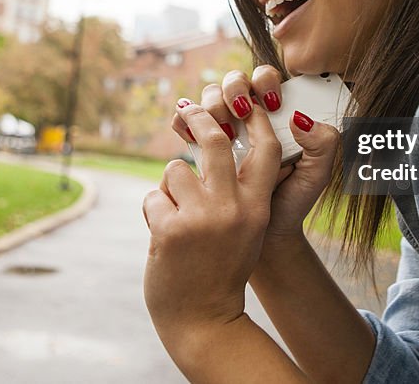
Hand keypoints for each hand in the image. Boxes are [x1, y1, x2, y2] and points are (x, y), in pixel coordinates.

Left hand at [143, 97, 281, 339]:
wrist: (203, 319)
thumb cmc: (223, 267)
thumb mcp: (246, 228)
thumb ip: (239, 192)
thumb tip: (215, 141)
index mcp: (257, 208)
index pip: (265, 149)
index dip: (256, 118)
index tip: (246, 99)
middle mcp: (233, 209)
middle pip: (215, 140)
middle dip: (198, 119)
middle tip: (187, 110)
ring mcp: (200, 219)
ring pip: (176, 169)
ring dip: (169, 187)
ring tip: (176, 216)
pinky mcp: (170, 230)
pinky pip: (153, 197)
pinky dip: (153, 211)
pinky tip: (163, 235)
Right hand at [170, 67, 340, 242]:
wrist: (262, 237)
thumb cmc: (291, 202)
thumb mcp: (316, 176)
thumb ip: (323, 145)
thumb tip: (299, 118)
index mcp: (276, 115)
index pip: (266, 79)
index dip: (266, 82)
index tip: (272, 103)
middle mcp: (247, 116)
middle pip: (234, 81)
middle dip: (235, 89)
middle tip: (241, 111)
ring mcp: (221, 128)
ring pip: (209, 96)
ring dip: (212, 106)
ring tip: (223, 134)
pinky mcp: (196, 143)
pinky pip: (183, 120)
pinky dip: (183, 120)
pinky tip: (190, 133)